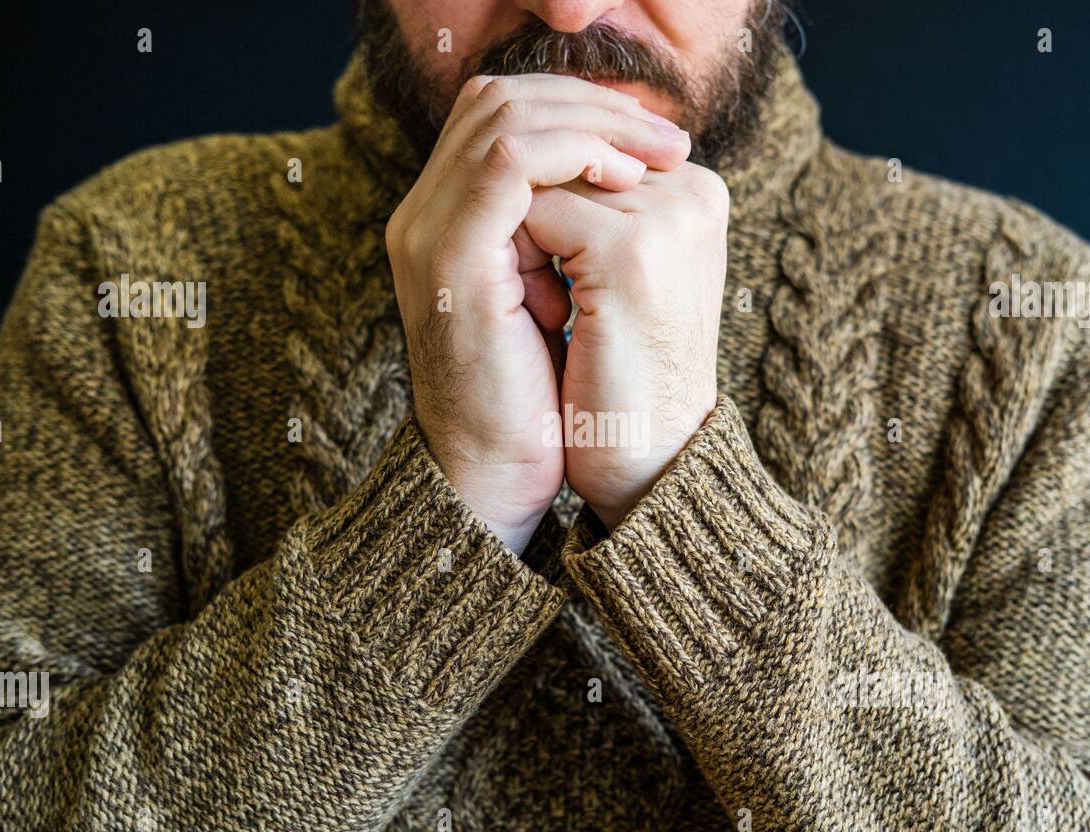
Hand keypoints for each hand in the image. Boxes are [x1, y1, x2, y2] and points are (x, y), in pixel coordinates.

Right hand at [385, 73, 690, 552]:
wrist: (496, 475)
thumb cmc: (537, 401)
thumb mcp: (555, 300)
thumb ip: (565, 239)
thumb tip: (624, 185)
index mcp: (447, 223)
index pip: (501, 116)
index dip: (581, 111)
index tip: (656, 145)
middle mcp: (425, 216)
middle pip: (498, 98)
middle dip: (592, 103)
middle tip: (664, 138)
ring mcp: (430, 232)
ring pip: (505, 115)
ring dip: (593, 123)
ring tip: (655, 158)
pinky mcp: (452, 258)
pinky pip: (510, 163)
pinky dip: (576, 154)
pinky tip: (626, 180)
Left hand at [524, 163, 728, 529]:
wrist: (642, 465)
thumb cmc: (619, 377)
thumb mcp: (611, 276)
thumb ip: (594, 208)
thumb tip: (524, 148)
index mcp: (695, 192)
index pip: (587, 142)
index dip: (543, 199)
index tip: (555, 277)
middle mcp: (693, 192)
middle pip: (564, 149)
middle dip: (527, 207)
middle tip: (542, 293)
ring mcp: (666, 218)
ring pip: (544, 173)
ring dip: (516, 231)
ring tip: (547, 306)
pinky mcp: (631, 252)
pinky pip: (537, 210)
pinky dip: (516, 256)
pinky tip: (543, 315)